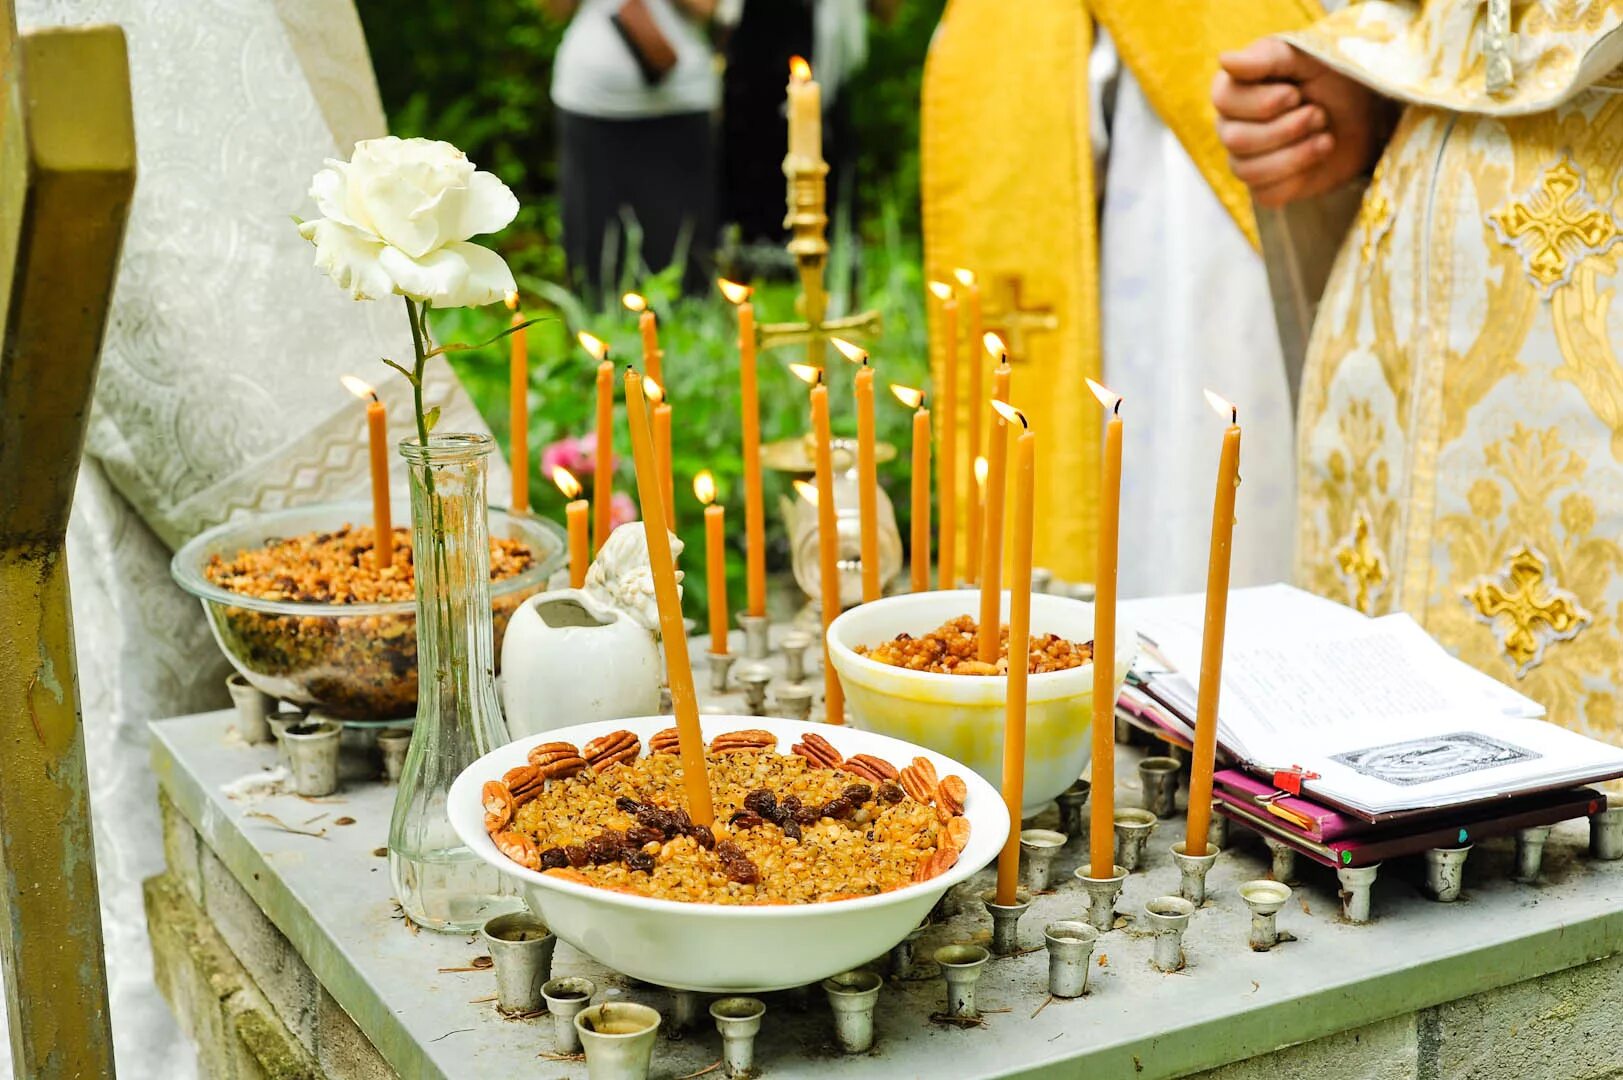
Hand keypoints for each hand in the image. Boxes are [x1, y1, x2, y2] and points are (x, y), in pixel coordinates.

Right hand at [1212, 38, 1389, 207]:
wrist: (1368, 112)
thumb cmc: (1334, 77)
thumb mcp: (1306, 57)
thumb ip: (1266, 57)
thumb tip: (1224, 60)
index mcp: (1235, 89)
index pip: (1223, 100)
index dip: (1261, 102)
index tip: (1295, 94)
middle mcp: (1232, 126)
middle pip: (1235, 140)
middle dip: (1286, 128)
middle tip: (1319, 114)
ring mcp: (1246, 160)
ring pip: (1248, 171)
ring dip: (1295, 154)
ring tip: (1324, 135)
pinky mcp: (1267, 188)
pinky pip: (1266, 194)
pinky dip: (1298, 177)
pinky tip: (1319, 154)